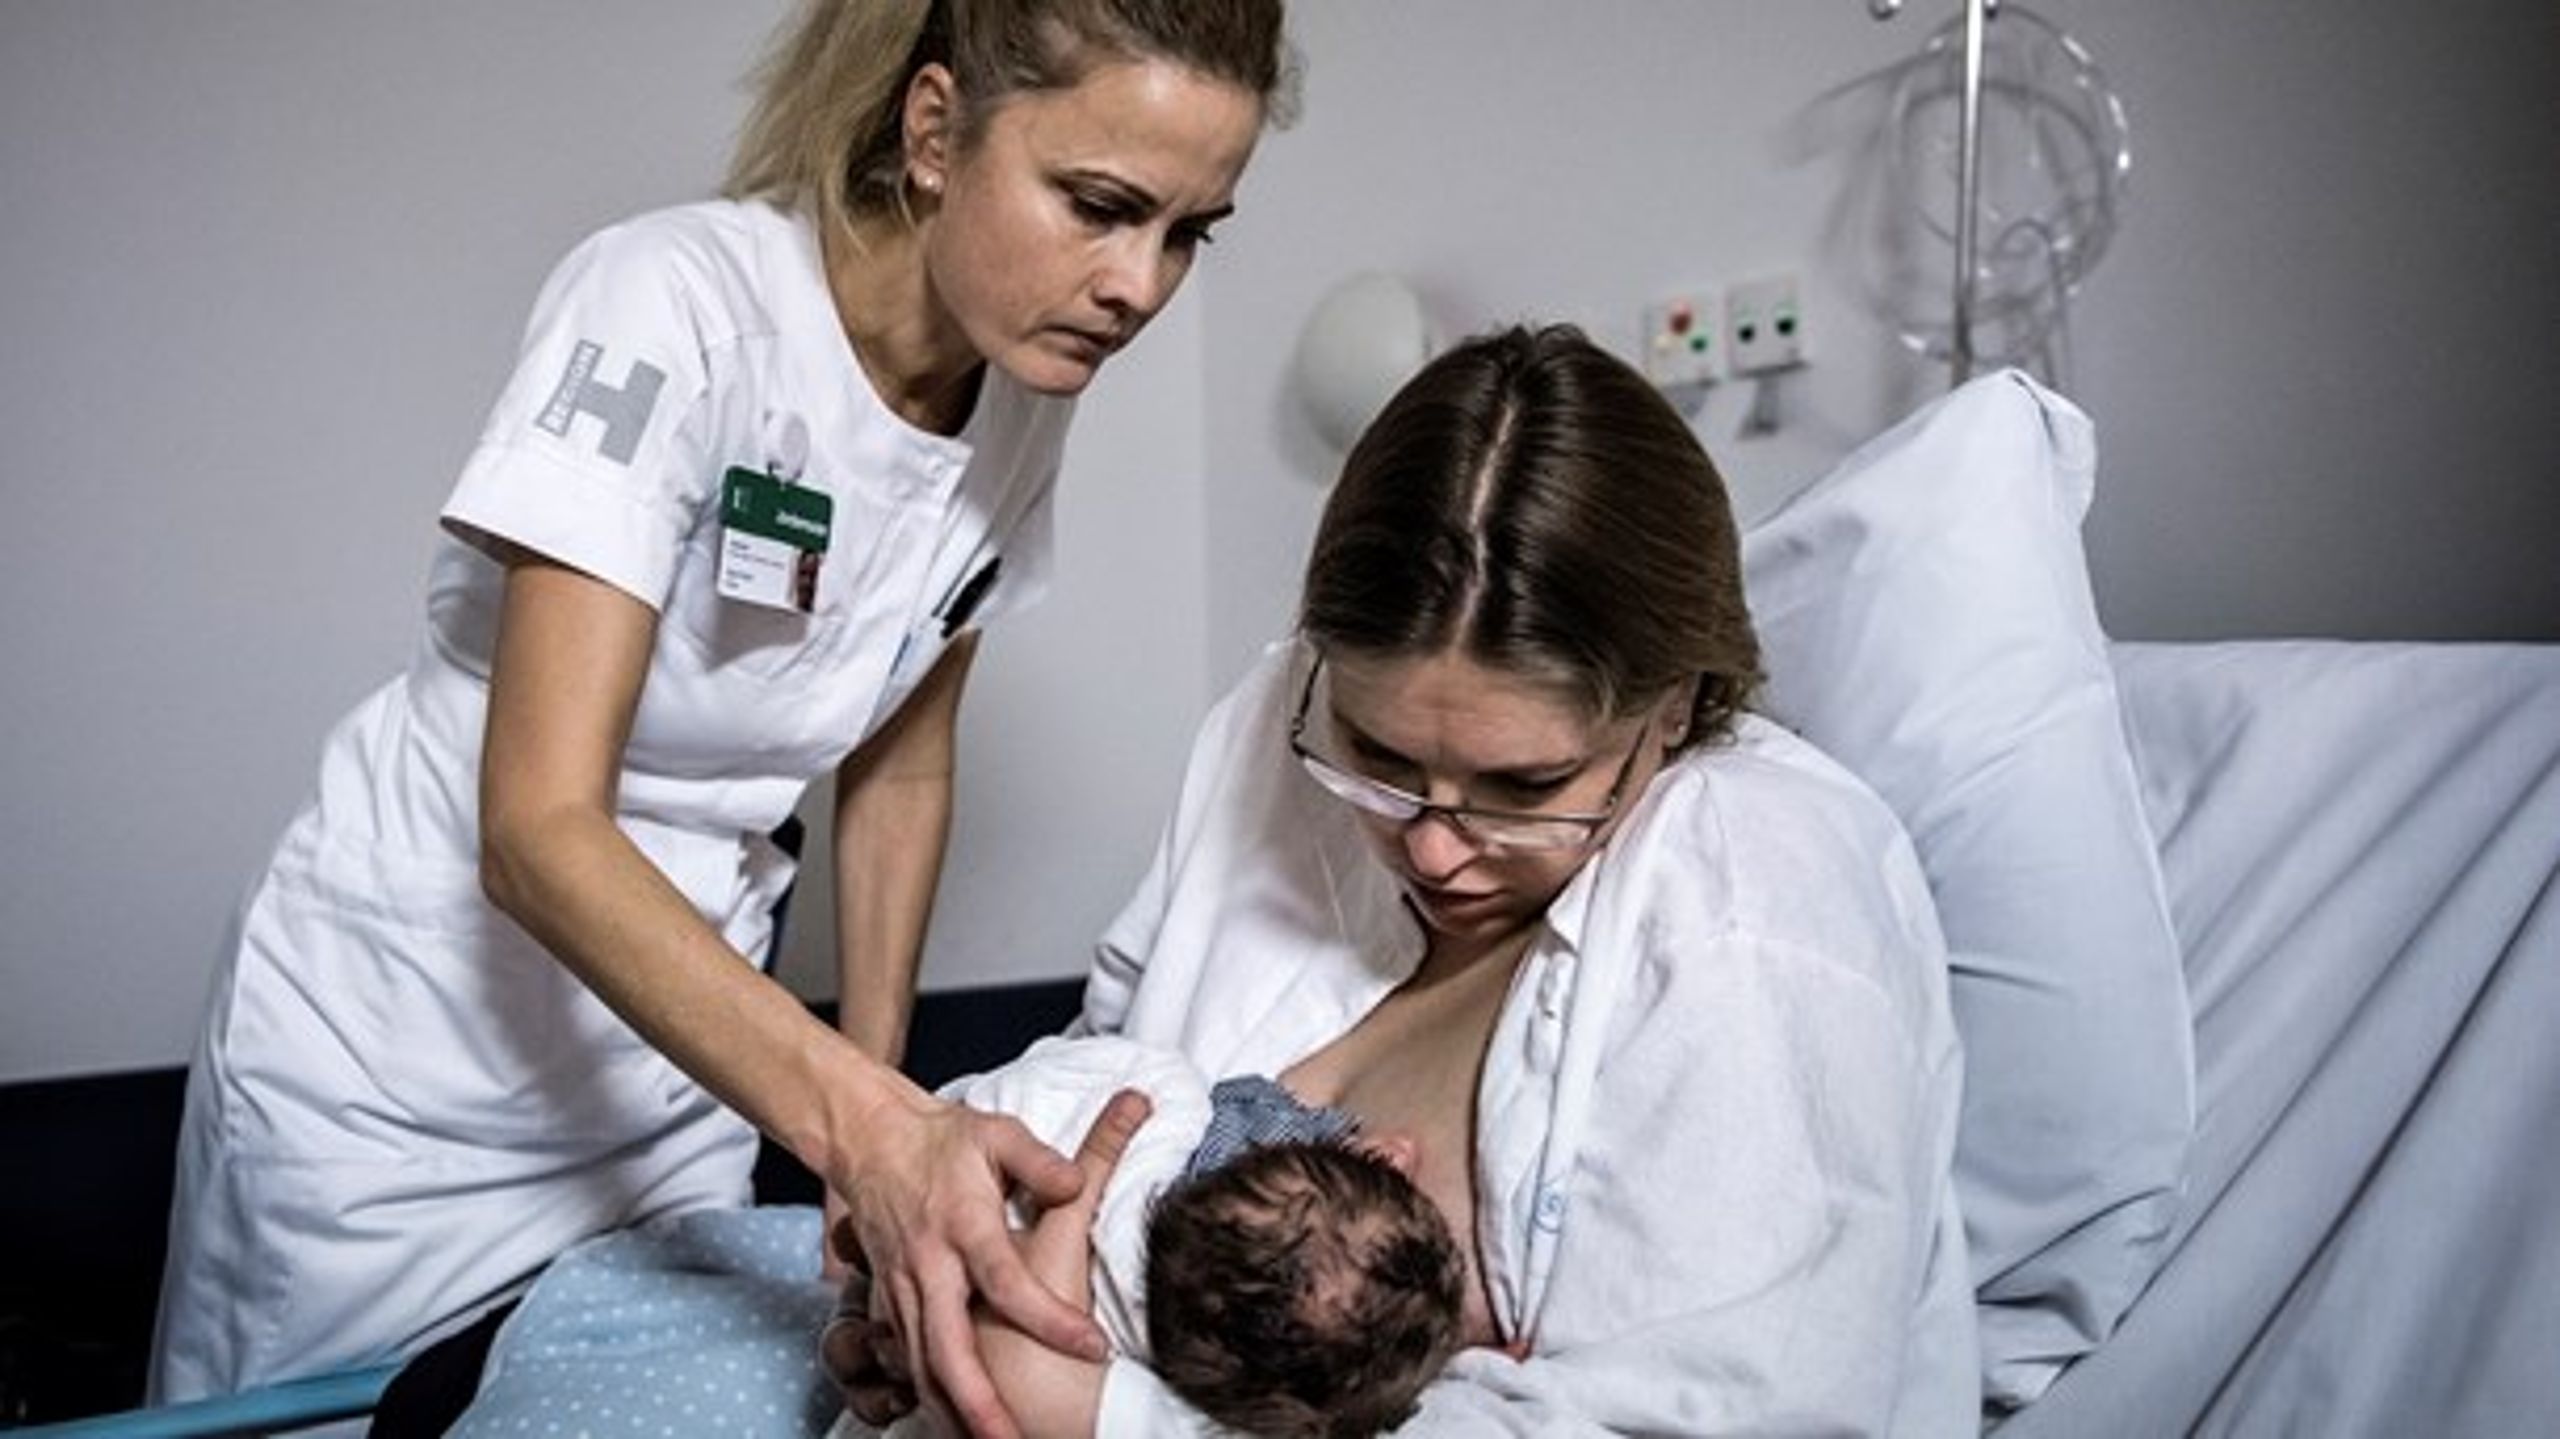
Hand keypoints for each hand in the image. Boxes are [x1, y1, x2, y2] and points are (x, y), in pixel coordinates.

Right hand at [828, 1091, 1105, 1438]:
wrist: (869, 1138)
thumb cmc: (943, 1139)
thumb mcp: (998, 1135)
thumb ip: (1040, 1162)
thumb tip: (1080, 1183)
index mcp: (963, 1226)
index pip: (1009, 1282)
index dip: (1051, 1319)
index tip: (1094, 1347)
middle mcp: (929, 1265)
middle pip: (950, 1349)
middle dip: (979, 1405)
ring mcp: (901, 1286)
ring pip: (920, 1365)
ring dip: (948, 1412)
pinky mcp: (886, 1297)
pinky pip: (901, 1357)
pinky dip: (922, 1394)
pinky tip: (947, 1423)